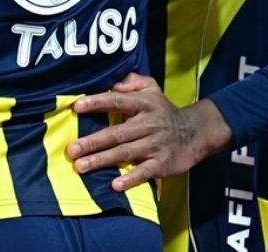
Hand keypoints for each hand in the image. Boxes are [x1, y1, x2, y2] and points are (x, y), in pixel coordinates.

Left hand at [65, 73, 233, 190]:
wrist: (196, 132)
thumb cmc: (164, 110)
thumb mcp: (152, 88)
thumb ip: (133, 81)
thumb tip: (113, 82)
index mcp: (143, 104)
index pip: (116, 101)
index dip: (97, 103)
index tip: (76, 107)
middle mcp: (148, 124)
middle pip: (116, 133)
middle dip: (92, 142)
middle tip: (71, 149)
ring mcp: (155, 145)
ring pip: (125, 153)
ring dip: (102, 160)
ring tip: (80, 166)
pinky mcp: (162, 164)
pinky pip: (144, 172)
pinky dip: (130, 179)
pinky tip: (115, 184)